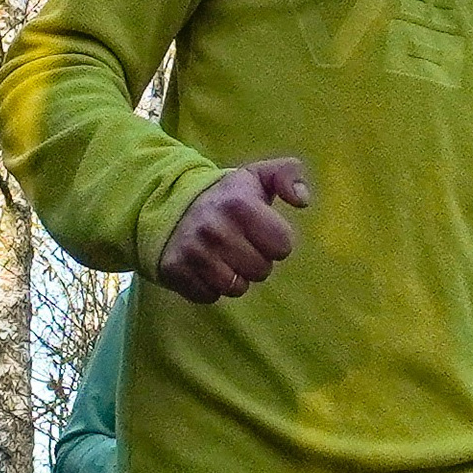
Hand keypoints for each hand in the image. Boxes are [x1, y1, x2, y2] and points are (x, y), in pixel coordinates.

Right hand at [155, 157, 312, 303]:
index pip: (283, 246)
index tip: (260, 231)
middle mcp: (214, 229)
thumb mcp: (258, 176)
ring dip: (235, 277)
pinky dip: (210, 286)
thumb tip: (302, 200)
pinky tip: (206, 266)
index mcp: (239, 204)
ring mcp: (193, 252)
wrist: (170, 204)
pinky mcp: (176, 271)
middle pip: (261, 271)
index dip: (276, 240)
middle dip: (256, 260)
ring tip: (225, 256)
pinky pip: (210, 296)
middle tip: (241, 244)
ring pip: (237, 288)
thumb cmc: (226, 196)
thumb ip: (288, 175)